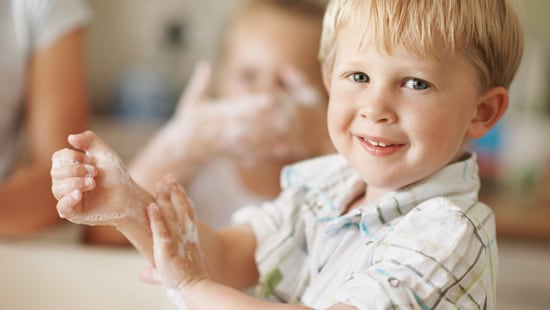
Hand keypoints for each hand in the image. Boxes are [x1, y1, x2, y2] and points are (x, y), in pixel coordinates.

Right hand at [51, 131, 149, 226]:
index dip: (74, 156)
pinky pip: (62, 208)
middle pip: (56, 172)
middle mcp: (66, 183)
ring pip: (57, 189)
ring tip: (93, 183)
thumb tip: (70, 137)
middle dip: (76, 169)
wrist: (129, 196)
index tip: (92, 161)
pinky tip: (79, 194)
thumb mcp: (104, 153)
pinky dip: (68, 199)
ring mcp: (69, 199)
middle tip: (95, 172)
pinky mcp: (75, 214)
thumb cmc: (115, 175)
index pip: (58, 158)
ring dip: (76, 182)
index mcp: (70, 168)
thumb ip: (90, 140)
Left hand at [146, 176, 207, 290]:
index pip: (187, 212)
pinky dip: (156, 219)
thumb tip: (142, 274)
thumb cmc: (189, 281)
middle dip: (174, 192)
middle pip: (180, 208)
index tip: (177, 185)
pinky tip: (151, 207)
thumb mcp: (173, 270)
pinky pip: (161, 231)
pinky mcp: (167, 250)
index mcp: (190, 237)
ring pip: (171, 215)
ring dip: (165, 199)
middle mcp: (186, 235)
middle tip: (168, 177)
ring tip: (160, 184)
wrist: (197, 289)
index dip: (182, 197)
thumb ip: (156, 270)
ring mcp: (177, 241)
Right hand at [163, 62, 291, 162]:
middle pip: (250, 125)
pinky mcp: (233, 153)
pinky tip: (282, 151)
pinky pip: (253, 154)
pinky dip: (268, 152)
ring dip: (271, 138)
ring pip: (253, 141)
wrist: (182, 149)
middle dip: (267, 123)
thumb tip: (204, 64)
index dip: (256, 104)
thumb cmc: (187, 123)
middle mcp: (225, 128)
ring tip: (287, 134)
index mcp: (218, 113)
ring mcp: (229, 142)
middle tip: (287, 120)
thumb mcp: (191, 101)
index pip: (240, 107)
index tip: (271, 100)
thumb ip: (200, 83)